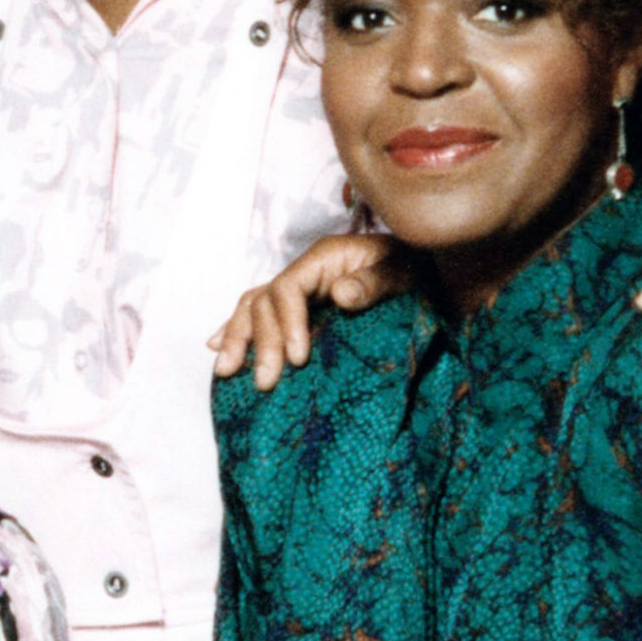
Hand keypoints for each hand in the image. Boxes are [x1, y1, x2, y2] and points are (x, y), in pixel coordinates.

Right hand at [212, 236, 404, 385]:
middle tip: (265, 381)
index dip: (286, 323)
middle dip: (260, 342)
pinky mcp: (301, 307)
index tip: (297, 358)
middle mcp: (304, 272)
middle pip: (264, 302)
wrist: (423, 269)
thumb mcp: (404, 271)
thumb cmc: (415, 268)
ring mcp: (299, 289)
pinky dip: (237, 329)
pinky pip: (260, 314)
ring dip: (237, 338)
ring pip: (253, 307)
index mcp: (324, 259)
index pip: (287, 289)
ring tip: (226, 370)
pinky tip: (218, 347)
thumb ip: (375, 281)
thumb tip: (339, 294)